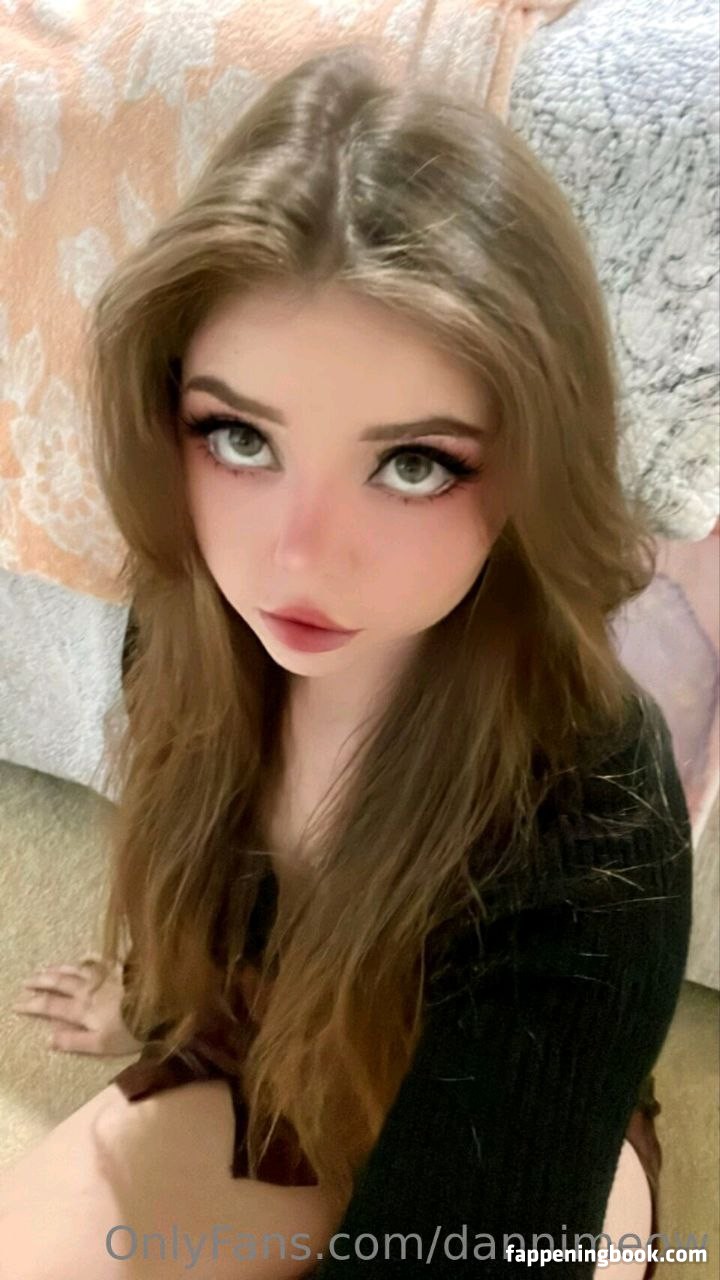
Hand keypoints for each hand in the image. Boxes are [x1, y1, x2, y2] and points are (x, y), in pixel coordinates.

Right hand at [11, 953, 144, 1056]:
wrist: (161, 1006)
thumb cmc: (131, 1031)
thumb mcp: (100, 1045)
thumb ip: (74, 1041)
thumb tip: (48, 1038)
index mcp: (82, 1010)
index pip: (51, 1007)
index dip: (33, 1005)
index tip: (16, 1003)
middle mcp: (89, 990)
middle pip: (60, 984)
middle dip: (41, 982)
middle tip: (26, 981)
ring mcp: (105, 977)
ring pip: (76, 970)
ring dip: (58, 970)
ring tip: (45, 968)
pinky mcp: (120, 969)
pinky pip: (100, 961)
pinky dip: (88, 958)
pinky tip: (82, 956)